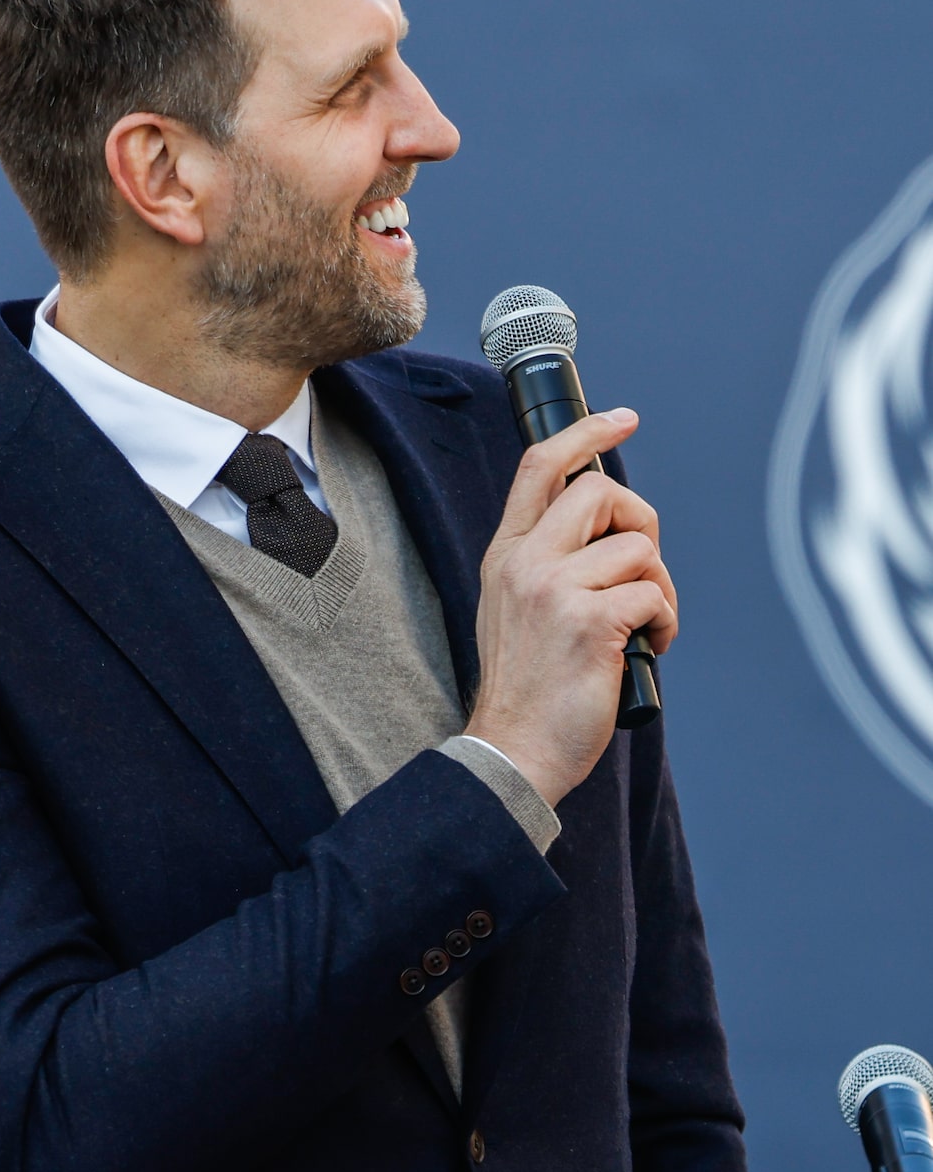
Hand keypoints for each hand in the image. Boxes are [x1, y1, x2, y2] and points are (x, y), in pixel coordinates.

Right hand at [465, 410, 676, 808]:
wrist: (511, 751)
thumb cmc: (527, 688)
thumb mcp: (516, 609)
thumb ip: (548, 563)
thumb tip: (610, 529)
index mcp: (506, 555)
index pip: (540, 467)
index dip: (587, 434)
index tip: (622, 419)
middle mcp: (525, 563)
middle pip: (601, 494)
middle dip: (641, 523)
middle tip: (642, 570)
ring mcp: (554, 590)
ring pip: (638, 549)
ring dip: (657, 587)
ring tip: (642, 628)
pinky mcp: (590, 623)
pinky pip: (653, 596)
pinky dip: (664, 624)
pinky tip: (645, 650)